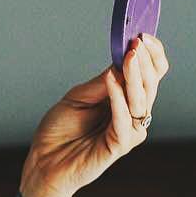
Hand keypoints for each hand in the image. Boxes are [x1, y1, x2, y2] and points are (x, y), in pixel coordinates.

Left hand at [25, 33, 170, 196]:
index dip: (151, 55)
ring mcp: (128, 130)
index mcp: (125, 100)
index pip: (150, 74)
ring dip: (135, 76)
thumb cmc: (59, 131)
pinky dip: (119, 99)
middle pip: (151, 84)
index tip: (141, 36)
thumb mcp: (79, 97)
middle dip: (145, 62)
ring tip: (128, 57)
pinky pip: (125, 119)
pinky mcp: (120, 145)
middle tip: (137, 43)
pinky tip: (112, 81)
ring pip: (142, 100)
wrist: (44, 161)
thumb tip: (123, 58)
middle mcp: (132, 114)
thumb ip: (102, 82)